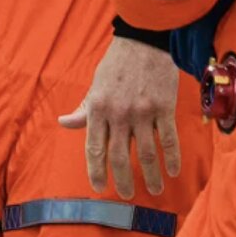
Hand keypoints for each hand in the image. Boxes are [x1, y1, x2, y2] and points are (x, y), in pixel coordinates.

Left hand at [58, 36, 182, 199]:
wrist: (143, 40)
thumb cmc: (116, 65)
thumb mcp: (95, 86)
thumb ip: (83, 109)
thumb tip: (63, 123)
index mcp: (98, 108)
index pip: (94, 148)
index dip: (95, 171)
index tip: (97, 187)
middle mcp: (119, 113)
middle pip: (119, 156)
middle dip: (122, 180)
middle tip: (124, 195)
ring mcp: (142, 112)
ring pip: (147, 153)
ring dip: (151, 176)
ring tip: (154, 190)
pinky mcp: (163, 107)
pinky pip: (168, 139)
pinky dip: (171, 158)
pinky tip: (172, 171)